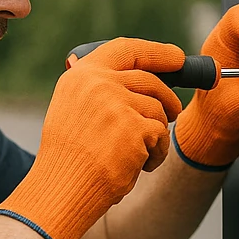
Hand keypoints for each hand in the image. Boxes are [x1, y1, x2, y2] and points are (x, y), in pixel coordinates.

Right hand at [0, 38, 184, 238]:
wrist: (62, 189)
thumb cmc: (68, 159)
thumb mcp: (72, 110)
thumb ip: (98, 90)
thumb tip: (141, 77)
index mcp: (80, 75)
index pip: (125, 49)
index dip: (155, 52)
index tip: (176, 57)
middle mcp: (98, 83)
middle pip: (150, 80)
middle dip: (168, 97)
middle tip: (175, 111)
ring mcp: (117, 104)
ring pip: (158, 110)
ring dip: (156, 135)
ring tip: (140, 155)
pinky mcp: (134, 127)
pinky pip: (161, 134)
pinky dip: (157, 153)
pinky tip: (141, 166)